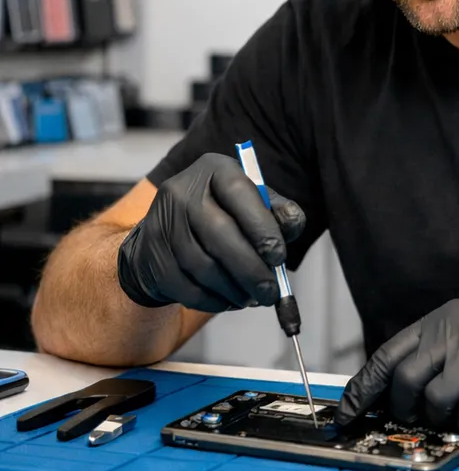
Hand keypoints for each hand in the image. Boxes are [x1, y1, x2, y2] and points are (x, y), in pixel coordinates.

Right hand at [117, 153, 305, 312]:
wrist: (170, 233)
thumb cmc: (223, 216)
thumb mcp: (254, 204)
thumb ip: (278, 213)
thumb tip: (293, 223)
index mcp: (215, 169)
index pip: (240, 192)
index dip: (262, 227)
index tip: (279, 257)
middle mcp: (183, 190)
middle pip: (220, 234)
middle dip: (251, 269)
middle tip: (271, 293)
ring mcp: (162, 221)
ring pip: (203, 266)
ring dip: (233, 289)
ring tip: (252, 298)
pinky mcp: (152, 254)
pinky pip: (185, 286)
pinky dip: (212, 301)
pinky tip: (228, 300)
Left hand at [337, 299, 458, 432]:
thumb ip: (434, 360)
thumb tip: (388, 400)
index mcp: (446, 319)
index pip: (389, 355)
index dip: (363, 389)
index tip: (346, 415)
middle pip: (407, 381)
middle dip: (408, 411)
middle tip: (424, 420)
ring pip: (436, 402)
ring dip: (447, 419)